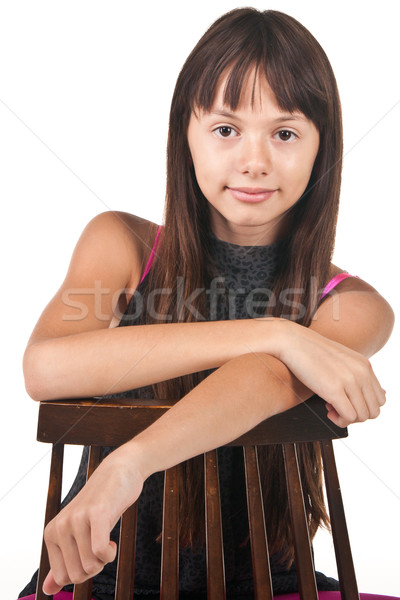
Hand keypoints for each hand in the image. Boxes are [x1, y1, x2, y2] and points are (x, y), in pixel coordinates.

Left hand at [42, 444, 143, 593]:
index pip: (63, 577)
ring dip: (105, 560)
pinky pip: (99, 551)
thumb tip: (49, 591)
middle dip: (94, 568)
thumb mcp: (77, 533)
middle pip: (77, 575)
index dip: (82, 571)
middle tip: (101, 546)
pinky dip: (110, 554)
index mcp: (51, 534)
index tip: (90, 552)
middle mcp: (60, 526)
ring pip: (90, 566)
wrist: (119, 471)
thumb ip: (63, 561)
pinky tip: (112, 540)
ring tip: (106, 539)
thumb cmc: (100, 505)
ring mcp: (77, 519)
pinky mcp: (96, 514)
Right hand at [275, 320, 385, 427]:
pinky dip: (340, 421)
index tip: (346, 401)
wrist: (291, 341)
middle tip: (339, 408)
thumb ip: (358, 374)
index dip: (363, 406)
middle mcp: (361, 372)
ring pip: (363, 416)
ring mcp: (349, 380)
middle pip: (374, 410)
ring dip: (347, 419)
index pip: (379, 399)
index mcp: (365, 365)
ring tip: (331, 410)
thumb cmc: (312, 352)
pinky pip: (348, 417)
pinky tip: (327, 412)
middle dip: (357, 415)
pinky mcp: (333, 389)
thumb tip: (382, 394)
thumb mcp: (341, 359)